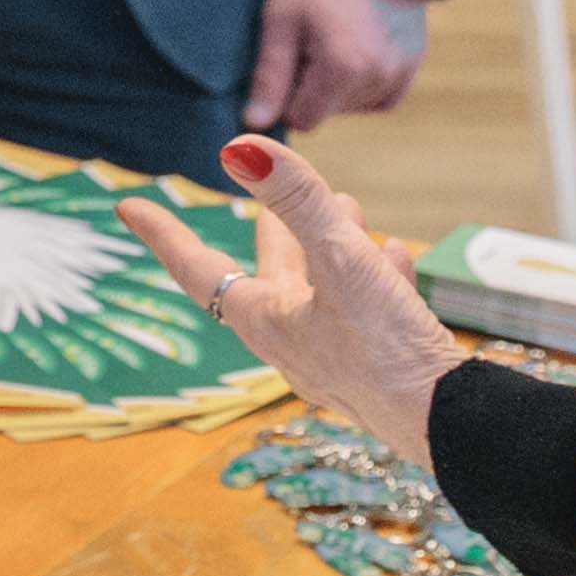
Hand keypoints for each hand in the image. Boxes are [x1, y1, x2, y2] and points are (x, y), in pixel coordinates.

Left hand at [119, 134, 464, 463]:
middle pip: (268, 275)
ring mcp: (335, 359)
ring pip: (322, 289)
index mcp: (265, 321)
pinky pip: (366, 312)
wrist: (447, 426)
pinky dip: (374, 276)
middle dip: (273, 228)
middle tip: (265, 190)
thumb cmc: (387, 350)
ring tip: (348, 208)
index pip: (197, 268)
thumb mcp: (342, 260)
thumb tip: (241, 148)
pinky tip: (393, 255)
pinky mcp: (378, 368)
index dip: (163, 233)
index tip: (127, 208)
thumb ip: (297, 201)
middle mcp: (291, 343)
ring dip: (330, 245)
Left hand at [244, 0, 431, 132]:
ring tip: (335, 37)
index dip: (286, 94)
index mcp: (343, 68)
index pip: (301, 119)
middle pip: (328, 113)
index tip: (288, 58)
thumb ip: (269, 76)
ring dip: (339, 85)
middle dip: (312, 87)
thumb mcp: (281, 20)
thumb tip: (253, 124)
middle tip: (312, 40)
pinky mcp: (415, 61)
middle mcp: (379, 75)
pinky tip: (354, 51)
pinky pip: (383, 98)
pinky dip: (365, 85)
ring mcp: (402, 69)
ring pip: (354, 106)